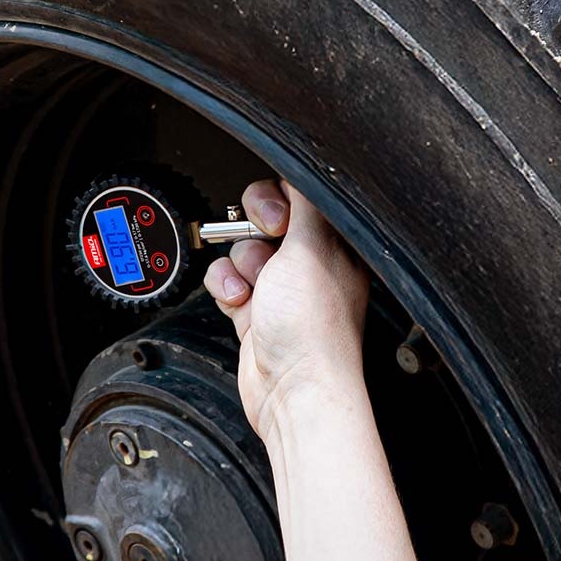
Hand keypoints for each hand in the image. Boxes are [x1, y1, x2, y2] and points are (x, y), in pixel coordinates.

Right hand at [203, 180, 368, 439]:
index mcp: (335, 246)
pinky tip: (239, 302)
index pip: (299, 198)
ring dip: (237, 266)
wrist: (292, 391)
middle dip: (252, 233)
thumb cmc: (314, 330)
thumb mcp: (311, 247)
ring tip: (252, 287)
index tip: (277, 218)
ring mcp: (280, 291)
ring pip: (241, 251)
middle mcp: (309, 265)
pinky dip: (226, 289)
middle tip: (265, 246)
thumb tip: (301, 169)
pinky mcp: (255, 313)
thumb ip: (303, 203)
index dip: (279, 200)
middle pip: (263, 220)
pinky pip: (228, 282)